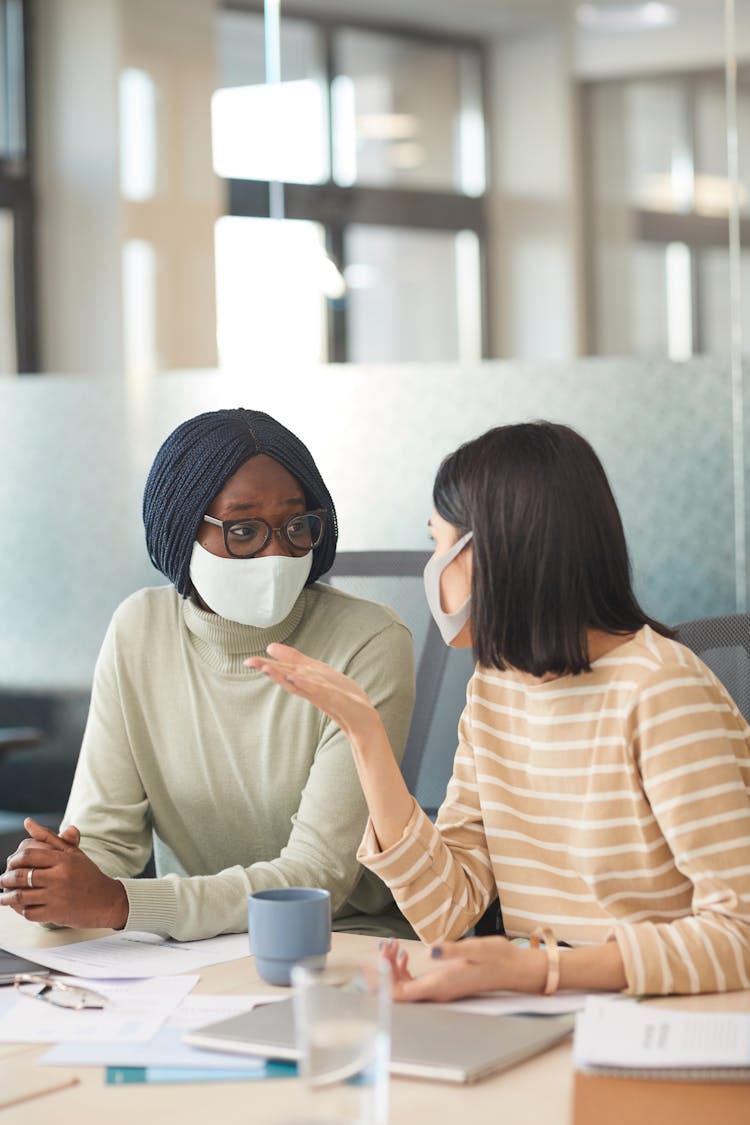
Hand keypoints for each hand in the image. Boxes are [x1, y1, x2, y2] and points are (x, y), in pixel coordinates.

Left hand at [0, 817, 128, 929]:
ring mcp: (57, 896)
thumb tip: (28, 822)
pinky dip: (21, 910)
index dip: (14, 860)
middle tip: (2, 880)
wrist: (107, 901)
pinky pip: (29, 912)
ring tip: (3, 897)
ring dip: (7, 897)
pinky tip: (20, 907)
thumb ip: (48, 837)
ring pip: (21, 896)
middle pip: (22, 876)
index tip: (10, 864)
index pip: (28, 855)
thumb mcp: (72, 852)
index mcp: (63, 859)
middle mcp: (60, 876)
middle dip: (6, 879)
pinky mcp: (55, 913)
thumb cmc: (88, 875)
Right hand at [246, 643, 381, 740]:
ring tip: (267, 668)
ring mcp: (321, 694)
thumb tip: (270, 647)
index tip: (247, 661)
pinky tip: (295, 678)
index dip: (266, 665)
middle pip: (286, 677)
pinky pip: (318, 690)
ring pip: (299, 684)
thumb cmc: (339, 694)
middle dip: (269, 670)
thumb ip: (295, 660)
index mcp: (305, 681)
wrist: (361, 717)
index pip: (283, 672)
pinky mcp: (334, 699)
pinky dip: (306, 684)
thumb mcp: (316, 672)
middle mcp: (310, 689)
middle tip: (249, 663)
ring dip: (283, 676)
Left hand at [381, 937, 545, 1001]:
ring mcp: (439, 990)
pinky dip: (403, 970)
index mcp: (440, 985)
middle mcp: (437, 992)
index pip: (400, 994)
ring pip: (405, 987)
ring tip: (392, 946)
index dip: (381, 983)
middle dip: (384, 971)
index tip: (372, 963)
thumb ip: (452, 950)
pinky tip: (404, 955)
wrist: (514, 968)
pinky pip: (415, 984)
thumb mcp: (476, 948)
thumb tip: (431, 950)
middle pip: (398, 992)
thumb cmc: (497, 957)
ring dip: (393, 969)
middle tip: (383, 946)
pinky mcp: (443, 984)